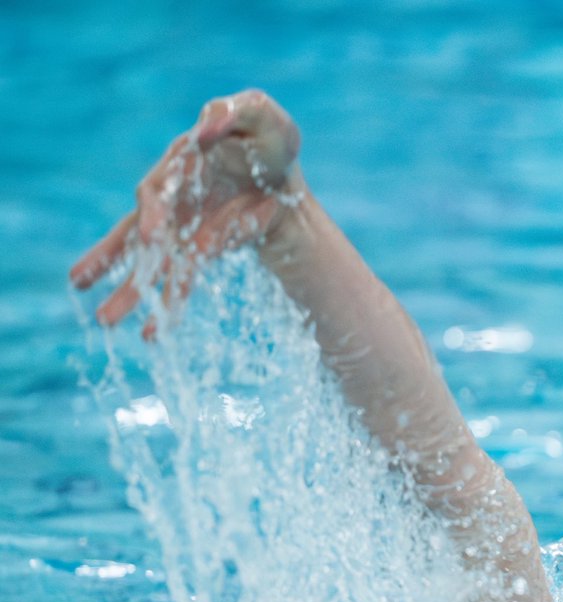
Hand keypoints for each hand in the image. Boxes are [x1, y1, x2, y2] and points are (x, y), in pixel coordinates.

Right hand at [70, 89, 302, 331]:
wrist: (284, 174)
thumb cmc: (269, 139)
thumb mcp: (262, 117)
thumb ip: (231, 113)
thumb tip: (203, 130)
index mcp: (182, 163)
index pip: (159, 189)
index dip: (154, 212)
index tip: (151, 237)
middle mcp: (173, 197)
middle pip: (138, 231)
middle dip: (114, 258)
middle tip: (84, 280)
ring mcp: (182, 226)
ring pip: (148, 263)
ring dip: (128, 292)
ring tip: (106, 320)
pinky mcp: (197, 248)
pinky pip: (178, 279)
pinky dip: (167, 304)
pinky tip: (151, 335)